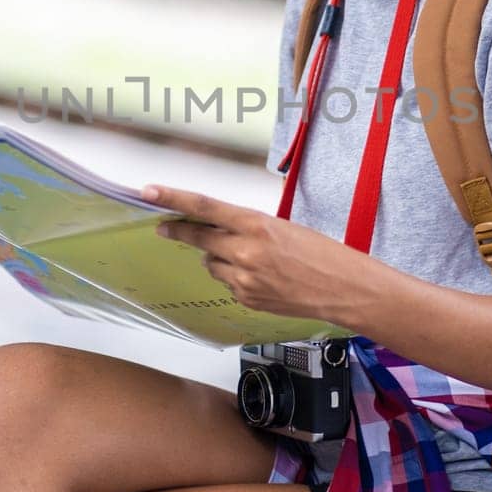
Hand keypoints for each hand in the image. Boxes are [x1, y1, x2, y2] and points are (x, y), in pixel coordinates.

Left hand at [141, 183, 365, 321]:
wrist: (343, 289)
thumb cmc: (321, 253)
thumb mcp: (282, 227)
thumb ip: (247, 227)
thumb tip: (217, 231)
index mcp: (256, 224)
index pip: (204, 207)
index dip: (173, 198)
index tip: (149, 192)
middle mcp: (245, 251)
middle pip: (198, 237)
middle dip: (180, 231)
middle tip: (165, 226)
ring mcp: (244, 279)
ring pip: (211, 263)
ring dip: (218, 257)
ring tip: (251, 257)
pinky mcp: (247, 299)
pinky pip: (227, 284)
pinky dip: (235, 277)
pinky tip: (262, 277)